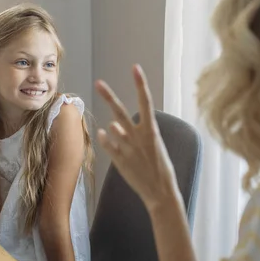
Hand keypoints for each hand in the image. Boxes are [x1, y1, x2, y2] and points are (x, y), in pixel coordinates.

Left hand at [95, 65, 180, 211]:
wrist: (161, 192)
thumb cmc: (160, 168)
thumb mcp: (153, 146)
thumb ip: (132, 133)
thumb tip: (112, 124)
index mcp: (152, 131)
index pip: (146, 102)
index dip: (140, 84)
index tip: (135, 68)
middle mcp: (138, 137)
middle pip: (121, 112)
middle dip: (109, 96)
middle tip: (98, 82)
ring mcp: (127, 148)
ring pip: (113, 128)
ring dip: (113, 127)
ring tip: (120, 133)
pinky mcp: (119, 160)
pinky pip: (106, 144)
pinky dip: (105, 139)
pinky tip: (105, 136)